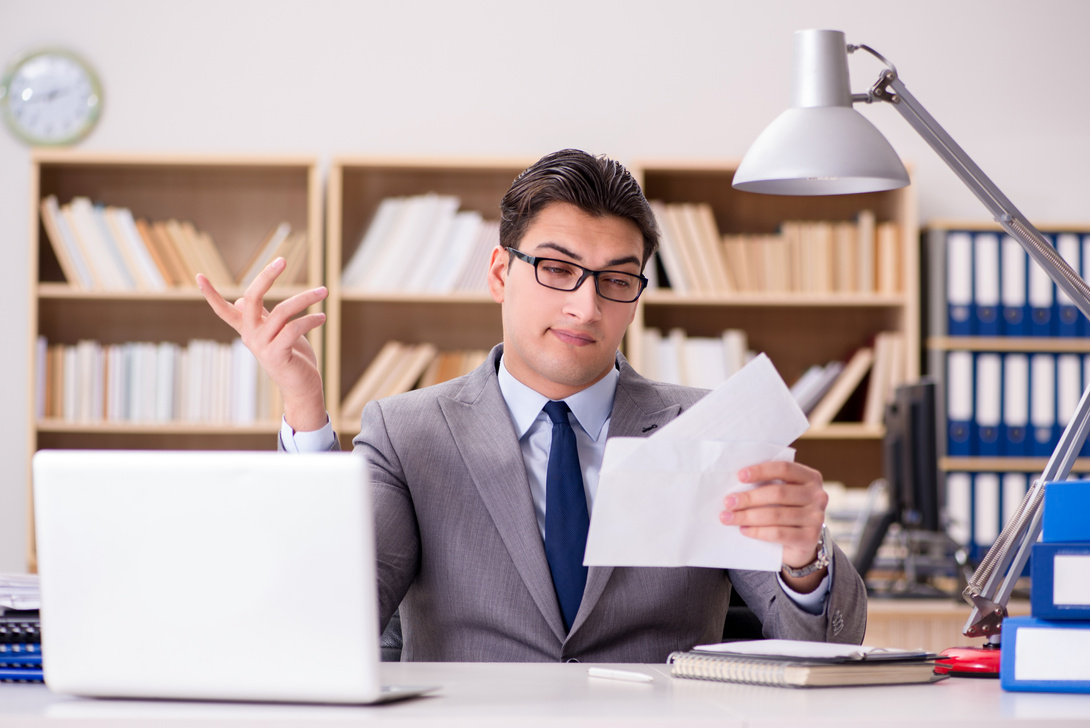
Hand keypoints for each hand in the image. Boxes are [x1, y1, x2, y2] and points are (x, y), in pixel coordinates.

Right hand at [196, 257, 328, 431]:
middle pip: (252, 299)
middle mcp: (251, 336)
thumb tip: (241, 300)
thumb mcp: (276, 332)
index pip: (224, 311)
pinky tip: (322, 318)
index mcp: (248, 329)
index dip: (211, 295)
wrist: (302, 388)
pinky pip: (293, 328)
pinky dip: (310, 319)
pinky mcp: (277, 355)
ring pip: (282, 311)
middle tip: (282, 260)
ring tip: (324, 291)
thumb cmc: (292, 357)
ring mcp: (262, 347)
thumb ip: (263, 316)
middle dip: (266, 277)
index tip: (198, 276)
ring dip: (306, 298)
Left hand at [720, 461, 828, 589]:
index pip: (784, 469)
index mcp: (810, 478)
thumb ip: (768, 485)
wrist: (801, 544)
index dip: (761, 470)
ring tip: (729, 518)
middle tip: (728, 502)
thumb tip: (735, 485)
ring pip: (776, 514)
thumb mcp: (782, 495)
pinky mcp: (810, 538)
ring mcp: (816, 518)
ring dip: (747, 516)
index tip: (739, 476)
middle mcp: (818, 496)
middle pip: (778, 493)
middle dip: (749, 498)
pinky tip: (744, 530)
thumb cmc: (785, 511)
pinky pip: (778, 533)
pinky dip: (758, 531)